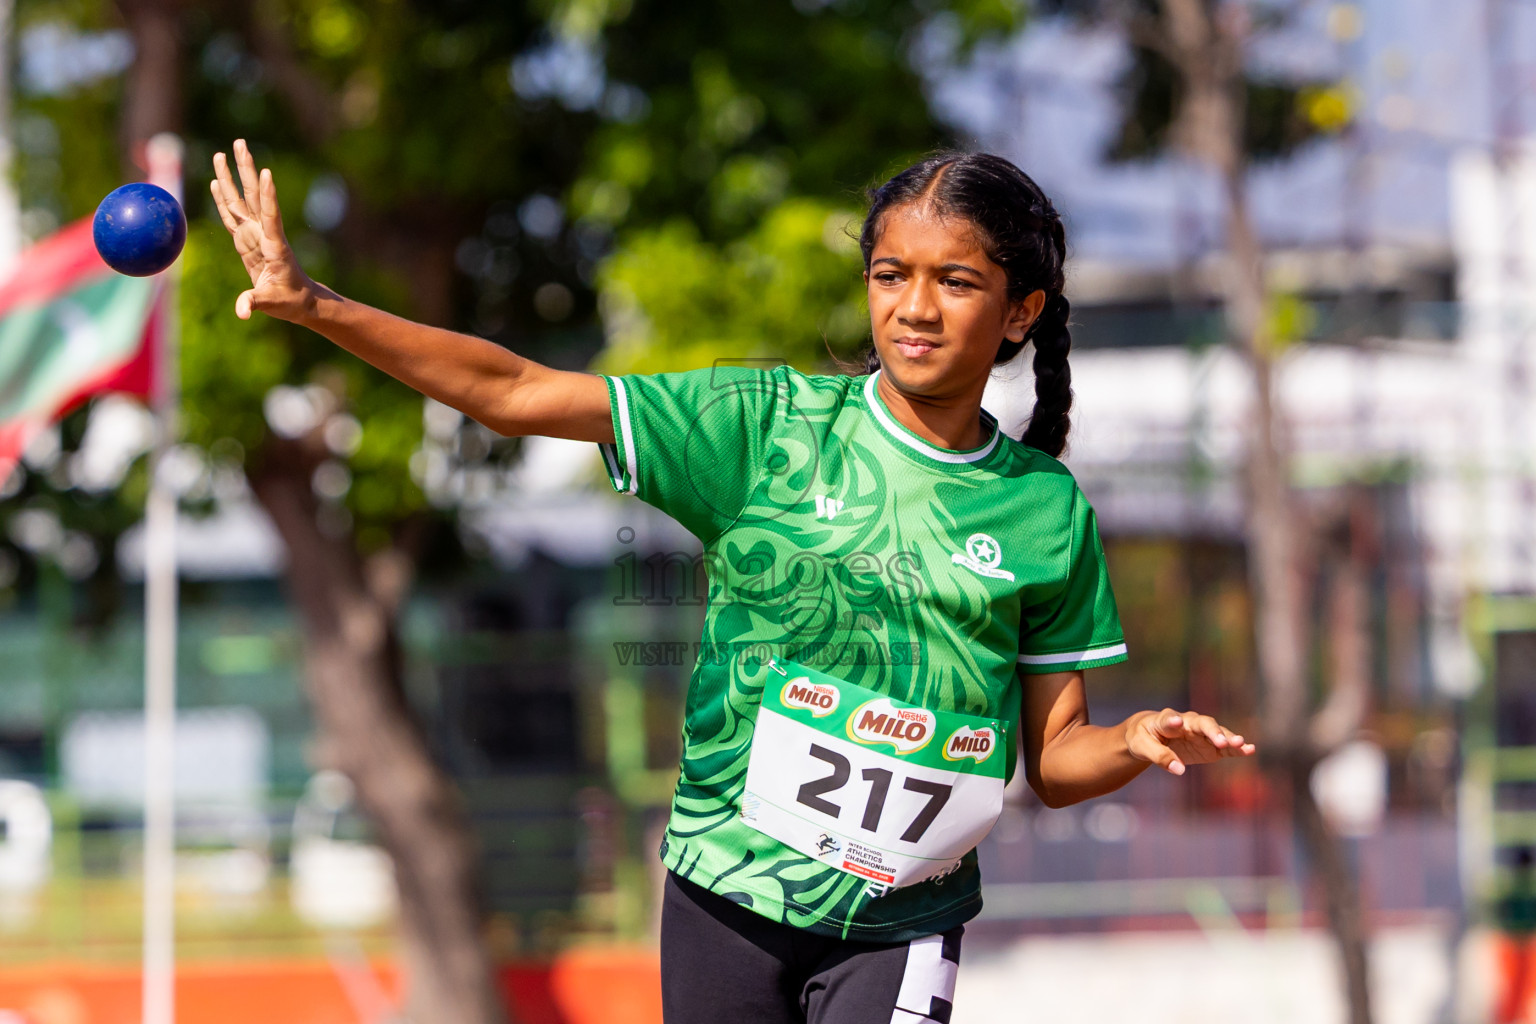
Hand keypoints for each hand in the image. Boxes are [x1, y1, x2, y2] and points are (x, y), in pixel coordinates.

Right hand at [210, 139, 319, 322]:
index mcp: (274, 246)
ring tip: (223, 152)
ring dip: (233, 176)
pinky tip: (217, 182)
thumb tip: (242, 312)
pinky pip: (232, 215)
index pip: (270, 216)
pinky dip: (223, 198)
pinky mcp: (247, 240)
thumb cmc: (290, 301)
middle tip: (240, 143)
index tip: (266, 173)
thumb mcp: (273, 304)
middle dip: (246, 170)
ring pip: (242, 200)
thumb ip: (255, 303)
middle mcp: (265, 234)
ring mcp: (256, 235)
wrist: (299, 300)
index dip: (268, 197)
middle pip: (253, 196)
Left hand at [1125, 708, 1255, 775]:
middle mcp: (1187, 722)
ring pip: (1217, 732)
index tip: (1177, 721)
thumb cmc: (1142, 737)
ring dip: (1229, 738)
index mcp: (1165, 720)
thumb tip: (1178, 770)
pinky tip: (1250, 750)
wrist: (1150, 734)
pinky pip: (1225, 747)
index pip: (1169, 718)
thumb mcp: (1142, 747)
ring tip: (1241, 743)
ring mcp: (1201, 733)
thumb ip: (1159, 756)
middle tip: (1221, 740)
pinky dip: (1237, 748)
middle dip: (1212, 731)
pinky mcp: (1210, 745)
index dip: (1173, 720)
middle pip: (1202, 723)